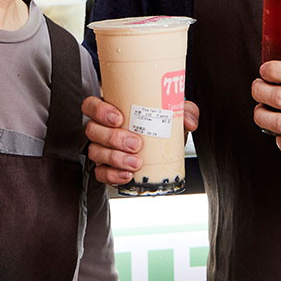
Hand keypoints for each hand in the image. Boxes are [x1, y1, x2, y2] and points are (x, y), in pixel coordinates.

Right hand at [82, 96, 198, 186]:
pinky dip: (112, 175)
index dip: (99, 110)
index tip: (118, 118)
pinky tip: (127, 175)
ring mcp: (101, 149)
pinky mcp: (105, 168)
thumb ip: (185, 111)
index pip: (91, 105)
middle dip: (113, 138)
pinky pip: (100, 173)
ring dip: (115, 158)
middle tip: (136, 144)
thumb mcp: (173, 114)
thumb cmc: (161, 126)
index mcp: (112, 111)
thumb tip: (188, 121)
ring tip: (136, 162)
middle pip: (93, 130)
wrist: (164, 151)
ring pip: (95, 152)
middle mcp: (102, 129)